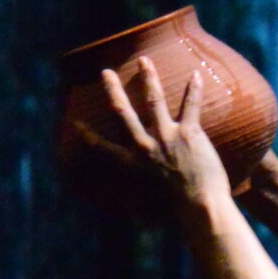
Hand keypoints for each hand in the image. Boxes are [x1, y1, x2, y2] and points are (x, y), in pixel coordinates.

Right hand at [98, 57, 232, 214]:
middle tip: (105, 73)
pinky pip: (191, 105)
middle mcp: (146, 146)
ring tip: (144, 60)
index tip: (76, 125)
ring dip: (148, 77)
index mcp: (134, 163)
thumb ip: (144, 195)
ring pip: (153, 100)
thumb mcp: (151, 201)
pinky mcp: (190, 133)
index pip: (104, 148)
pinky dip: (194, 89)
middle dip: (113, 89)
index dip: (89, 137)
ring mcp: (167, 136)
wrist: (201, 205)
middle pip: (123, 111)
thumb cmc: (178, 208)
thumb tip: (139, 218)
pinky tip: (196, 74)